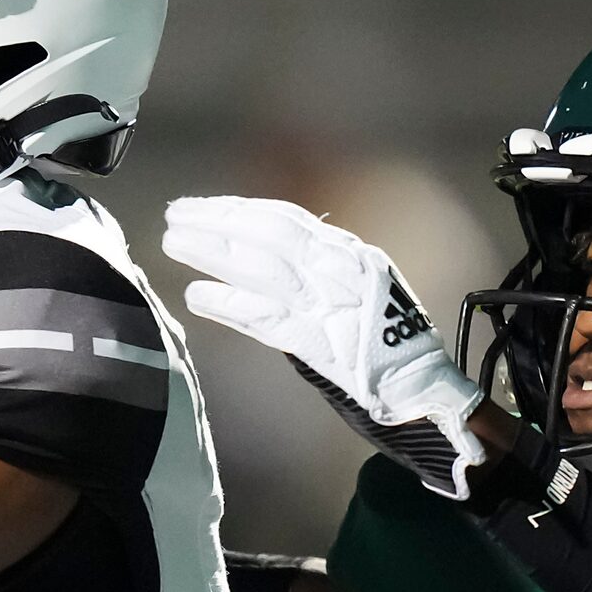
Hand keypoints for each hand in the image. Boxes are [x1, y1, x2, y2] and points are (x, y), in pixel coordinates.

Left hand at [161, 195, 485, 499]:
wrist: (419, 385)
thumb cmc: (381, 339)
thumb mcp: (354, 285)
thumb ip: (312, 268)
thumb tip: (256, 252)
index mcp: (349, 253)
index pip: (285, 219)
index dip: (238, 210)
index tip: (200, 206)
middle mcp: (339, 270)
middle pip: (268, 235)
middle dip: (218, 222)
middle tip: (175, 215)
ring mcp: (330, 304)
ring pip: (262, 268)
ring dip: (214, 254)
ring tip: (173, 245)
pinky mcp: (319, 341)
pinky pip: (266, 317)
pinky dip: (229, 304)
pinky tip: (196, 295)